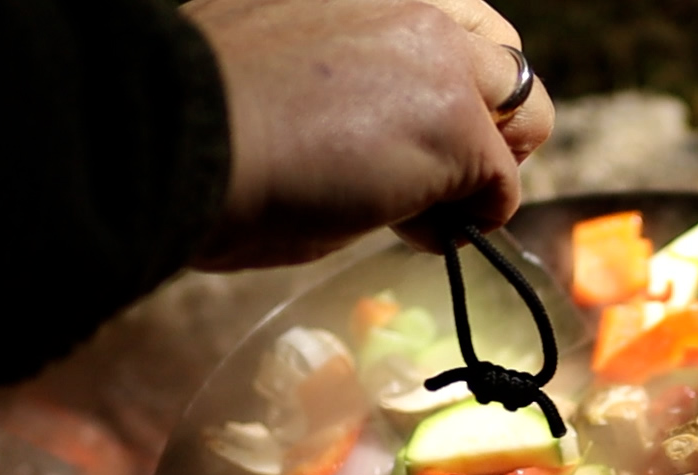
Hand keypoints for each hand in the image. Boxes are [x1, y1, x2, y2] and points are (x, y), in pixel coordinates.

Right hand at [182, 0, 554, 268]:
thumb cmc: (197, 120)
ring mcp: (442, 60)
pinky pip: (498, 188)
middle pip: (506, 55)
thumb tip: (370, 130)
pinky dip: (469, 219)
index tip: (413, 125)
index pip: (450, 18)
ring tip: (426, 210)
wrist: (171, 139)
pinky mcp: (457, 128)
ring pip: (526, 114)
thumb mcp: (279, 66)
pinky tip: (413, 230)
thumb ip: (344, 78)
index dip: (452, 77)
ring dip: (487, 169)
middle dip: (492, 118)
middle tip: (448, 175)